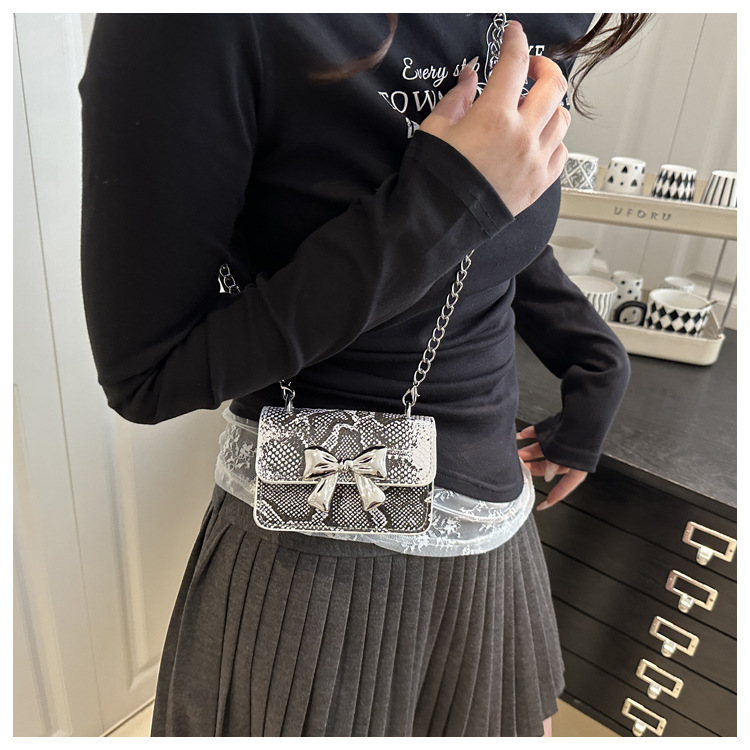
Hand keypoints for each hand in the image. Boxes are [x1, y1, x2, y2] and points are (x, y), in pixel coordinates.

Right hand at [419, 20, 570, 216]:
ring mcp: (535, 161)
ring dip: (550, 106)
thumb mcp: (435, 130)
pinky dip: (554, 141)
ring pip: (562, 119)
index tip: (514, 35)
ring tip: (534, 108)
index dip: (515, 42)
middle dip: (543, 68)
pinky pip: (561, 152)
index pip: (514, 64)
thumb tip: (471, 79)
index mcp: (494, 116)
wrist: (440, 223)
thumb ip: (457, 99)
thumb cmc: (435, 180)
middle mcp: (522, 136)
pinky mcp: (539, 184)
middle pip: (553, 85)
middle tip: (530, 68)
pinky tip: (537, 141)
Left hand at [516, 425, 587, 509]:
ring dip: (529, 451)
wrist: (585, 411)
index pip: (566, 486)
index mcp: (577, 466)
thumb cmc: (580, 435)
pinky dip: (531, 434)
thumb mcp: (565, 456)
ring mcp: (563, 442)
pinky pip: (541, 434)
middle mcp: (570, 456)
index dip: (555, 496)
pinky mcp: (558, 429)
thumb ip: (555, 465)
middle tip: (520, 468)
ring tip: (516, 452)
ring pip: (543, 450)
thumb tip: (548, 475)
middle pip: (549, 466)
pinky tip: (520, 435)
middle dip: (532, 467)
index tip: (543, 505)